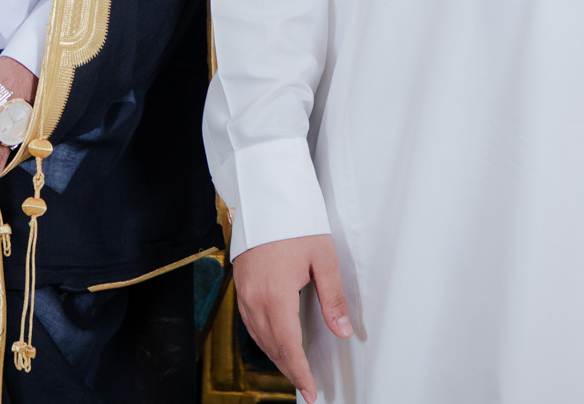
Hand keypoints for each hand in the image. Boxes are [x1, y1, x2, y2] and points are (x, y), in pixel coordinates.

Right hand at [231, 234, 351, 402]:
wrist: (265, 198)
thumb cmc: (295, 223)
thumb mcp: (323, 258)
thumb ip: (332, 298)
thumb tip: (343, 331)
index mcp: (276, 295)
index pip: (288, 346)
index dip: (299, 372)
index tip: (310, 390)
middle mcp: (255, 298)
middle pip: (272, 346)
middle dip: (289, 369)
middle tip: (305, 386)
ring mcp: (244, 292)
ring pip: (258, 336)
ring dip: (275, 356)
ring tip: (293, 369)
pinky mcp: (240, 285)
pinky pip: (250, 322)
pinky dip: (263, 339)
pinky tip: (274, 342)